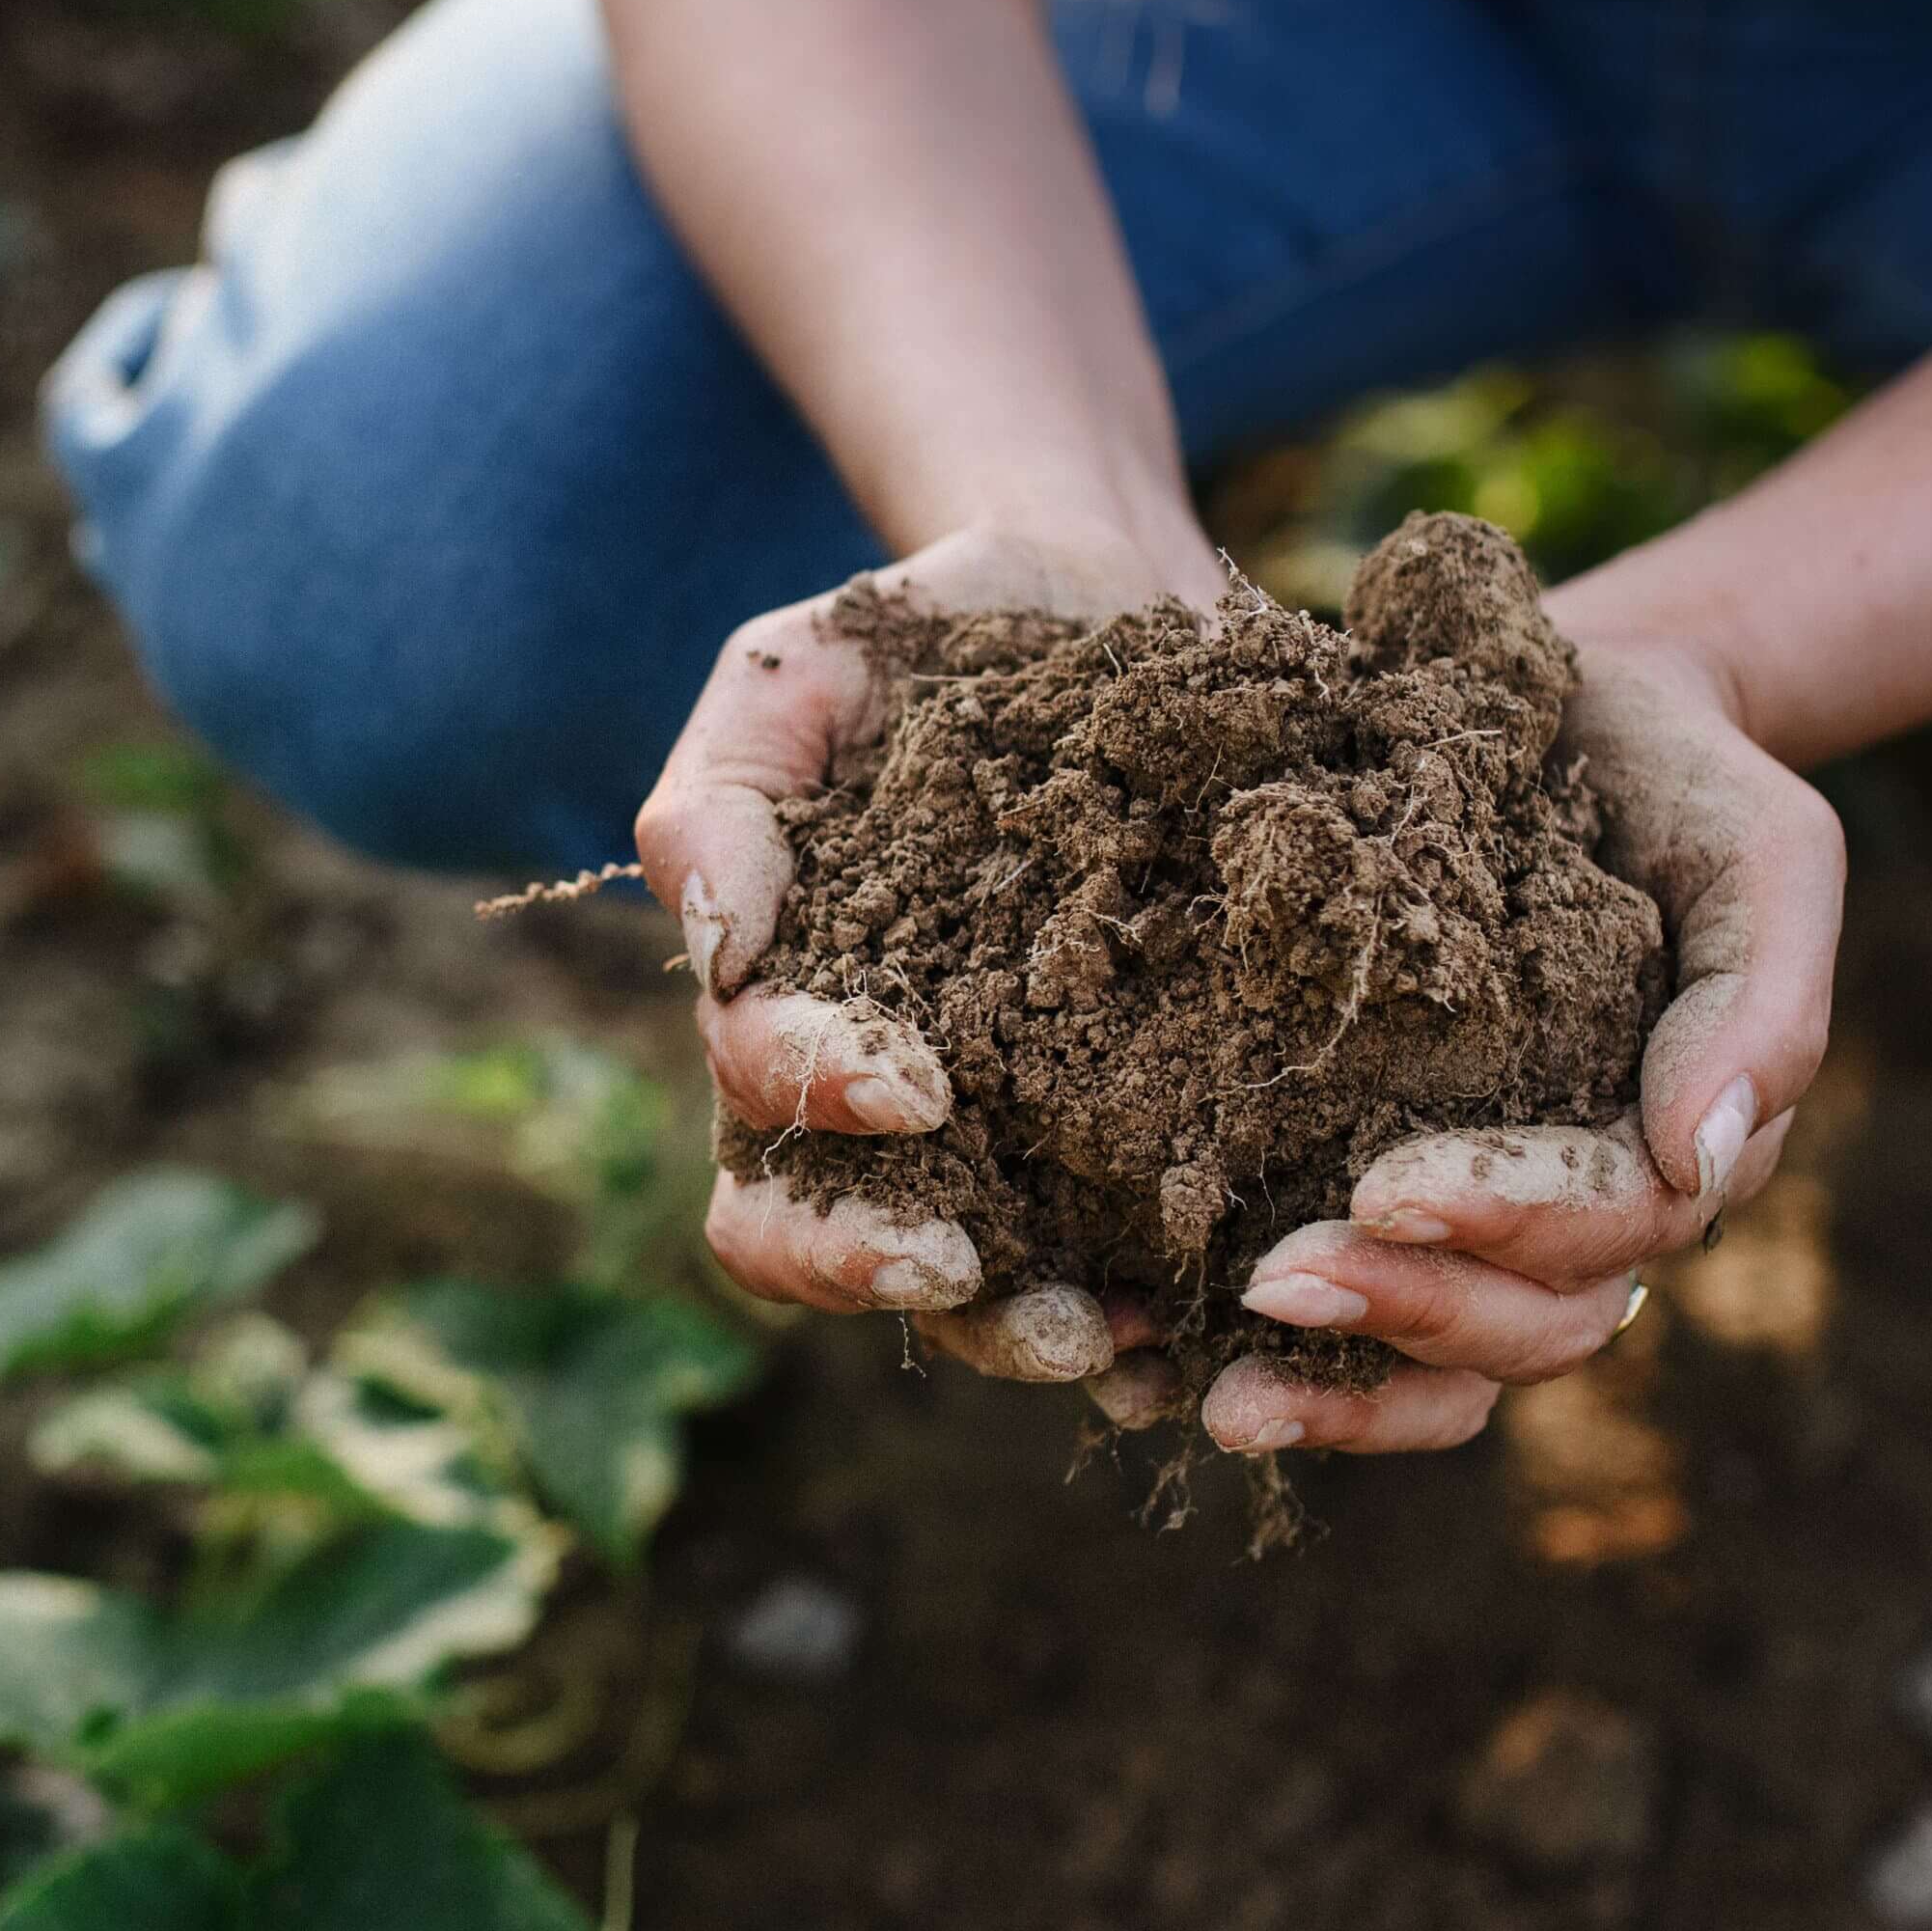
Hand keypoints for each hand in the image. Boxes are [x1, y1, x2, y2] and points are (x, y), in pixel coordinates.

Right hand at [636, 519, 1217, 1391]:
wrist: (1106, 596)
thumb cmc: (923, 641)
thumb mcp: (796, 674)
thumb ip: (721, 800)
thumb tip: (716, 952)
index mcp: (787, 1010)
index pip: (756, 1107)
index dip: (814, 1112)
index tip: (912, 1087)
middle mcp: (885, 1102)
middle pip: (825, 1243)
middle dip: (881, 1269)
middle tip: (965, 1270)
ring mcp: (1012, 1129)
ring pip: (976, 1286)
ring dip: (1023, 1327)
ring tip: (1110, 1334)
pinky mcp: (1137, 1127)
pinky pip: (1130, 1253)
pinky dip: (1163, 1311)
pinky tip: (1215, 1320)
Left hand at [1169, 625, 1838, 1453]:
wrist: (1569, 721)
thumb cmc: (1678, 784)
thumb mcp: (1762, 852)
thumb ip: (1762, 999)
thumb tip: (1701, 1160)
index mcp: (1676, 1150)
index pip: (1610, 1228)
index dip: (1504, 1222)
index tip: (1383, 1187)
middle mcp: (1584, 1218)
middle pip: (1521, 1326)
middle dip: (1404, 1313)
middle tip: (1271, 1281)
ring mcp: (1484, 1229)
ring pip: (1440, 1370)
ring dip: (1334, 1391)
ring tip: (1214, 1397)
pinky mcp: (1377, 1200)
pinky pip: (1348, 1334)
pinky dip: (1266, 1369)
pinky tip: (1143, 1376)